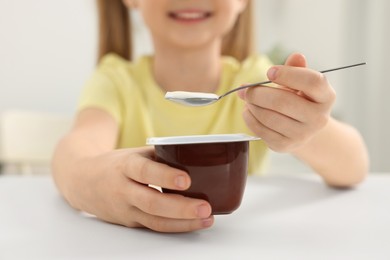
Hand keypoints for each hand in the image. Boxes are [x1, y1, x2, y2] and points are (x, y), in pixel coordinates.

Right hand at [73, 147, 212, 232]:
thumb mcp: (133, 153)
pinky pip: (154, 227)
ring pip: (155, 221)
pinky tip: (194, 223)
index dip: (164, 177)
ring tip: (206, 219)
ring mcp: (125, 210)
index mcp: (125, 166)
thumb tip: (195, 155)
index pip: (144, 171)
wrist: (82, 182)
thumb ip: (159, 155)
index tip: (186, 180)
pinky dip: (175, 226)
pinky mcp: (130, 222)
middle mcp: (123, 190)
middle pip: (151, 203)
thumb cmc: (115, 165)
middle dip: (180, 208)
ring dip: (183, 222)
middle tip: (205, 207)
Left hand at [239, 53, 335, 151]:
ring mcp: (303, 134)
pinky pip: (261, 130)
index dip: (288, 74)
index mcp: (326, 96)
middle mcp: (319, 118)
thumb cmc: (299, 99)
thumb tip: (296, 56)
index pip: (312, 82)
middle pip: (283, 101)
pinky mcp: (286, 145)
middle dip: (258, 93)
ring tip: (247, 99)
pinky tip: (248, 111)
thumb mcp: (300, 82)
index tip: (269, 71)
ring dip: (252, 105)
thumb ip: (296, 69)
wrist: (303, 128)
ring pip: (269, 117)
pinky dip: (250, 119)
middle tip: (245, 88)